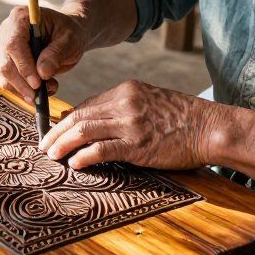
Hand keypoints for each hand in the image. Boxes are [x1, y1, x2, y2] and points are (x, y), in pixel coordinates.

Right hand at [0, 6, 86, 102]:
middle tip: (39, 96)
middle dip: (22, 83)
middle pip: (5, 62)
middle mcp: (6, 31)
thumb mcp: (70, 41)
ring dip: (23, 89)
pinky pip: (7, 80)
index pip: (14, 44)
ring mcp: (2, 47)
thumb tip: (42, 73)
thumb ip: (56, 54)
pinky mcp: (4, 61)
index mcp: (20, 18)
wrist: (64, 36)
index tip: (37, 83)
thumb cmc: (68, 34)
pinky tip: (40, 91)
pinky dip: (22, 90)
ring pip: (4, 74)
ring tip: (47, 89)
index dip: (24, 65)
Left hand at [39, 79, 221, 171]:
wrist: (210, 127)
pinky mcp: (138, 144)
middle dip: (57, 131)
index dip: (67, 119)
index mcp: (126, 90)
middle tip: (44, 145)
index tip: (56, 131)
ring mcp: (130, 122)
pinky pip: (102, 150)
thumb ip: (123, 107)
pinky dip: (84, 157)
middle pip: (79, 116)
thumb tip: (95, 121)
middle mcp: (124, 102)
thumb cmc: (183, 118)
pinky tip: (75, 164)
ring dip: (63, 144)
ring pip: (84, 130)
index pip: (87, 104)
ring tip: (52, 155)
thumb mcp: (150, 100)